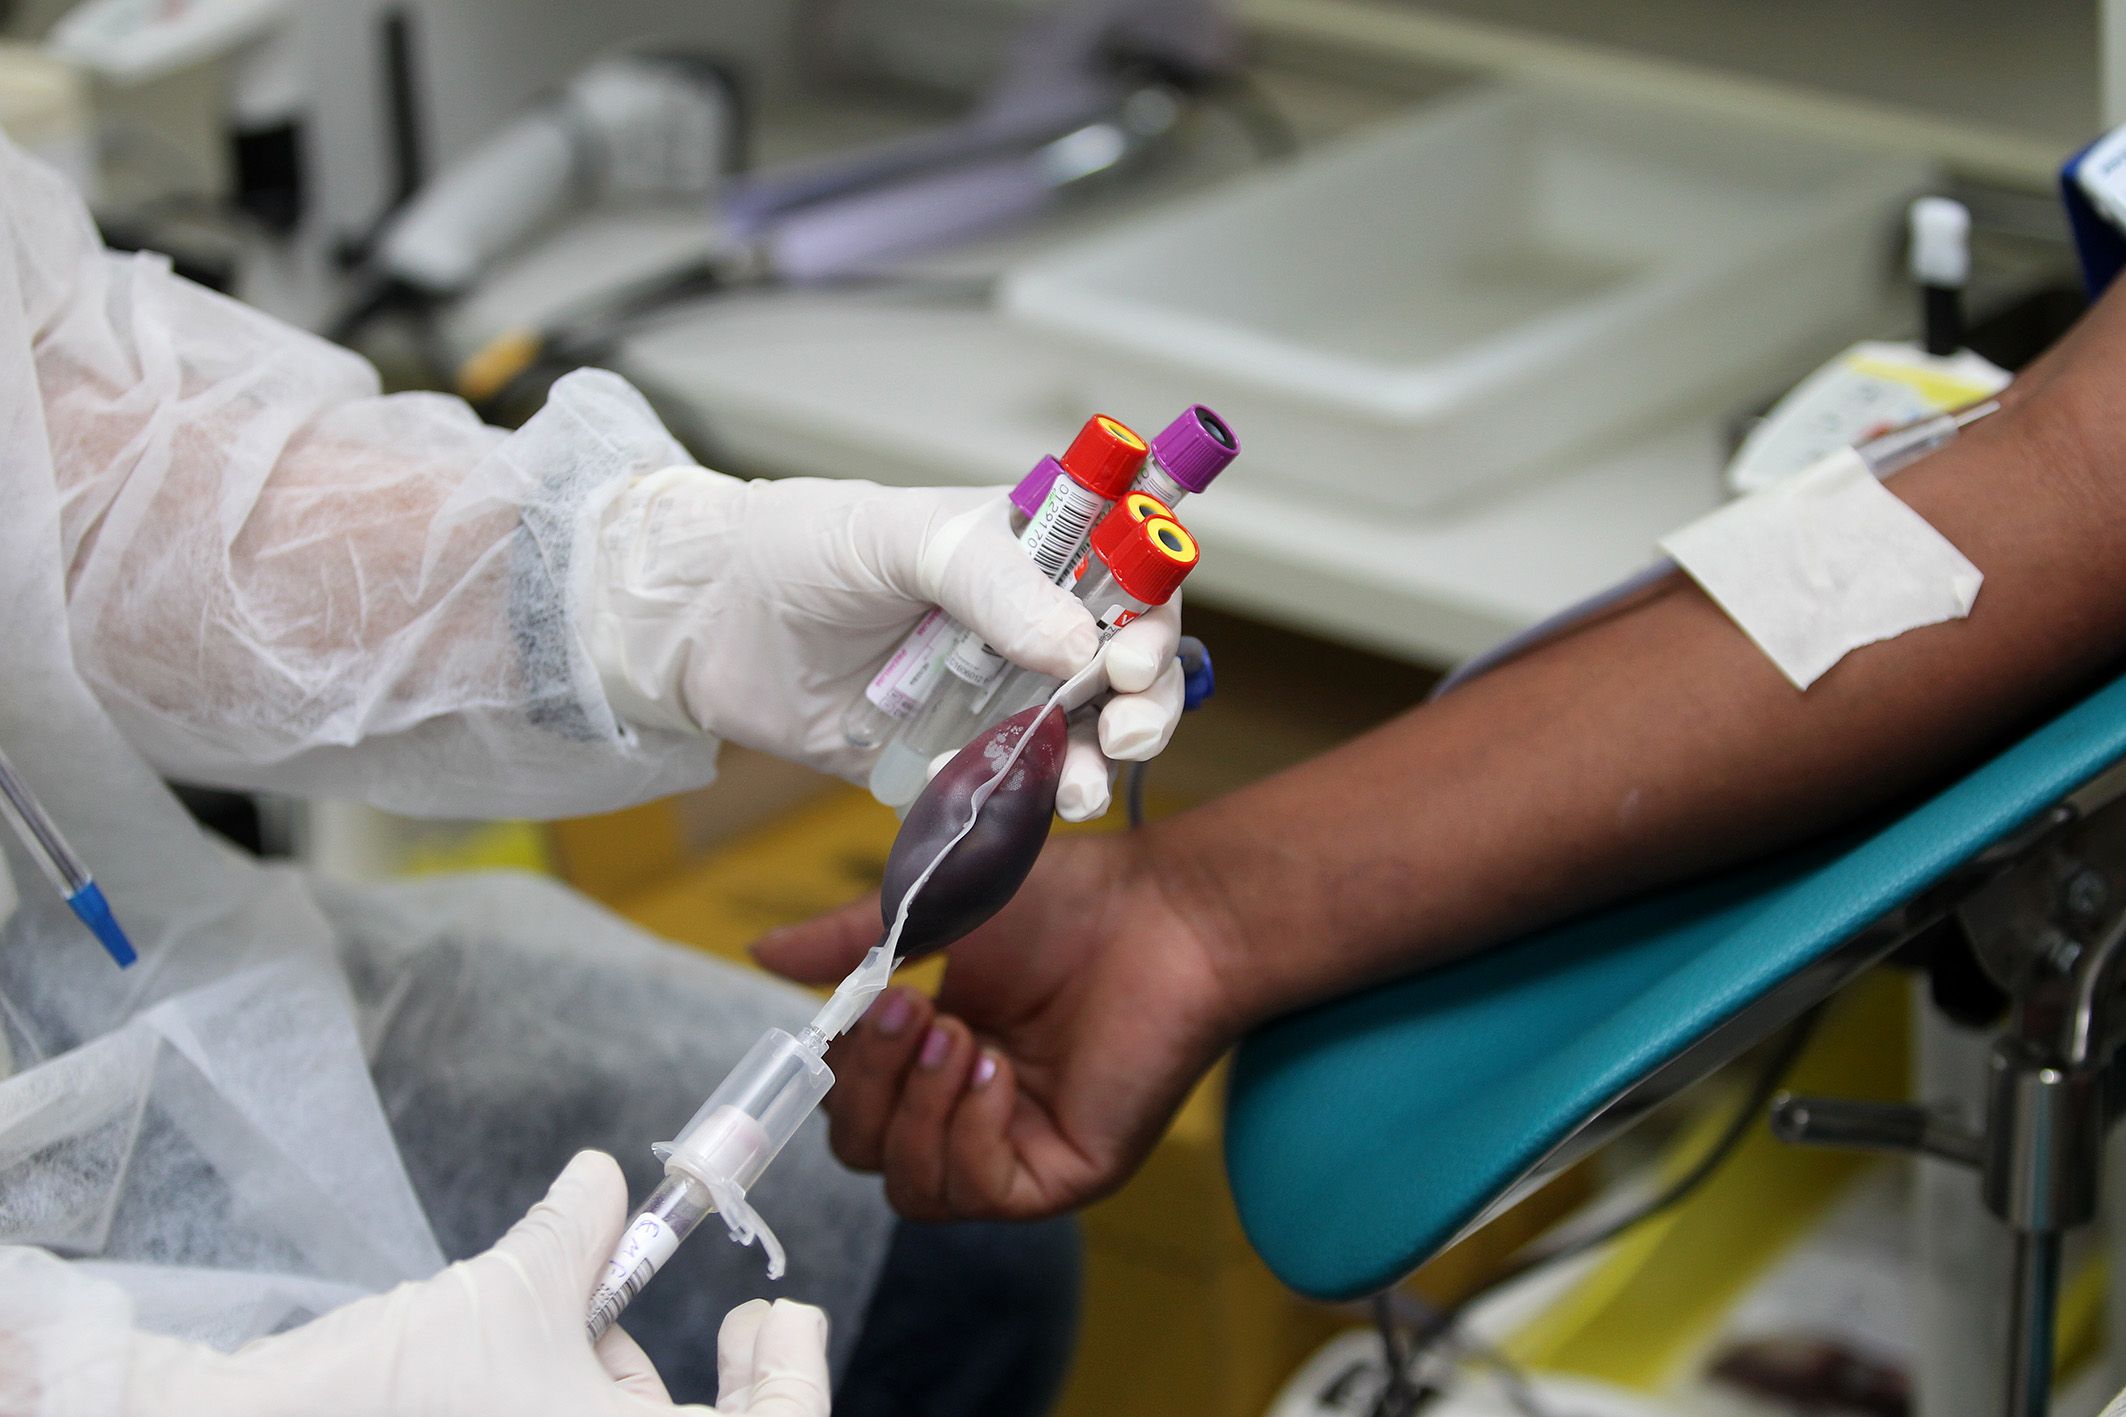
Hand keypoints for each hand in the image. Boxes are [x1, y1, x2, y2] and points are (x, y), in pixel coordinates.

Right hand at [120, 1152, 829, 1416]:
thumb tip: (602, 1180)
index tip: (789, 1316)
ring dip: (631, 1390)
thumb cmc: (398, 1390)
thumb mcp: (514, 1295)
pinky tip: (555, 1355)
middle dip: (736, 1390)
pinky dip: (580, 1403)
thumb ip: (577, 1235)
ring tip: (587, 1323)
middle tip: (761, 1324)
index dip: (794, 1380)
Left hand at [585, 470, 1183, 802]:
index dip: (1155, 608)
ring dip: (1105, 758)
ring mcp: (997, 692)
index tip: (1133, 650)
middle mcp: (1028, 620)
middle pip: (1130, 658)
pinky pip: (1018, 782)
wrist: (704, 625)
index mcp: (1031, 547)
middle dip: (1147, 694)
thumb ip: (994, 583)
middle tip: (1123, 722)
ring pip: (1088, 728)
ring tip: (1083, 784)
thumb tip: (1083, 647)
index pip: (1133, 569)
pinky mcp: (956, 756)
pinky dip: (1039, 796)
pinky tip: (1038, 803)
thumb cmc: (797, 549)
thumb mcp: (898, 537)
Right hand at [750, 834, 1238, 1219]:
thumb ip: (846, 942)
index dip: (840, 1068)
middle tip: (910, 1011)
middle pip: (866, 1153)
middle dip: (870, 1087)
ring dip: (918, 1111)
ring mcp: (1015, 1147)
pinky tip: (996, 1074)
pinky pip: (976, 1195)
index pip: (851, 1103)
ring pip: (912, 1188)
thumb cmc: (1064, 899)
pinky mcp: (1061, 1174)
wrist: (1161, 912)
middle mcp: (971, 1111)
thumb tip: (758, 952)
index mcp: (937, 1055)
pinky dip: (967, 1136)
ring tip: (961, 1037)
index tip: (863, 1002)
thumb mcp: (930, 909)